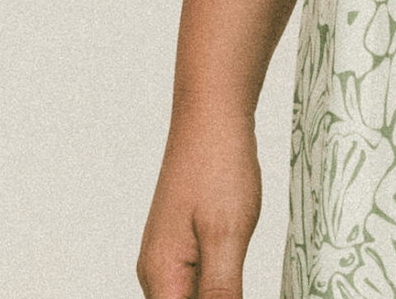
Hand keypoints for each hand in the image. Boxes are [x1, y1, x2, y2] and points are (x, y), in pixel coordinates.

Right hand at [137, 106, 261, 298]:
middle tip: (238, 271)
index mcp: (161, 277)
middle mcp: (156, 273)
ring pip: (189, 297)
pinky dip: (217, 284)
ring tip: (237, 262)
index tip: (231, 289)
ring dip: (217, 295)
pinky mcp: (182, 243)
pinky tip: (237, 266)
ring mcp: (168, 257)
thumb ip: (219, 292)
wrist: (212, 115)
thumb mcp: (227, 235)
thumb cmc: (218, 166)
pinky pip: (195, 280)